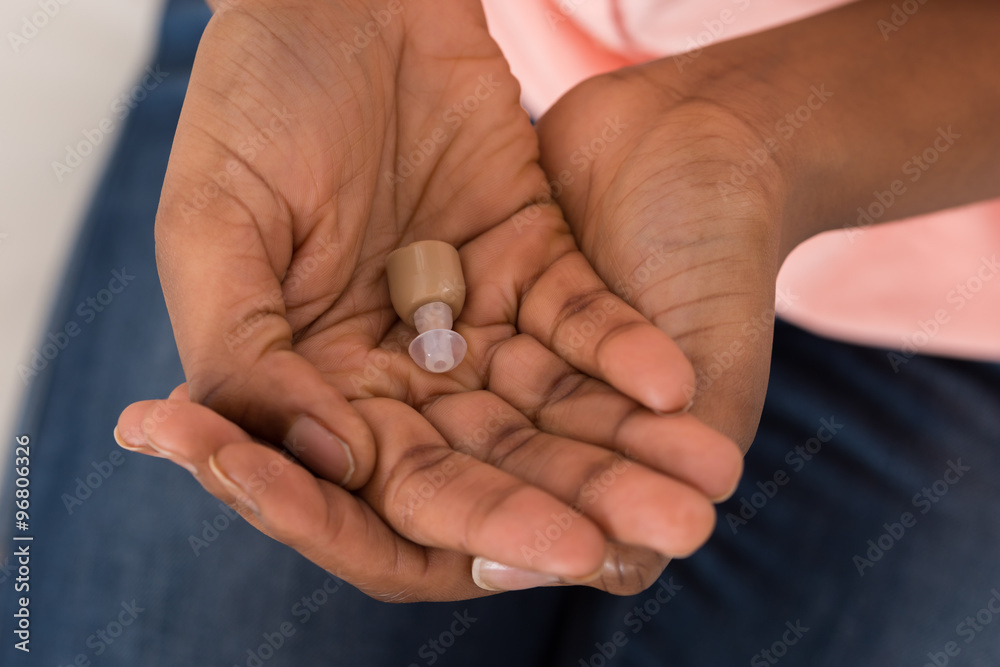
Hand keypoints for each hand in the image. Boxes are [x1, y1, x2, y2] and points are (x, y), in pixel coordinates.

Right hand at [120, 0, 742, 599]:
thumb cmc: (256, 93)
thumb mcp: (218, 224)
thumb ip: (248, 350)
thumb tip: (325, 459)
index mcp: (309, 378)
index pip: (390, 483)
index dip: (470, 522)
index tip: (551, 552)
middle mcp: (393, 365)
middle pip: (488, 459)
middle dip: (572, 501)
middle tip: (666, 533)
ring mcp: (466, 314)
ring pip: (547, 404)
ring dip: (622, 447)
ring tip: (696, 489)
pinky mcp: (529, 257)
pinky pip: (583, 318)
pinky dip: (625, 350)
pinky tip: (674, 388)